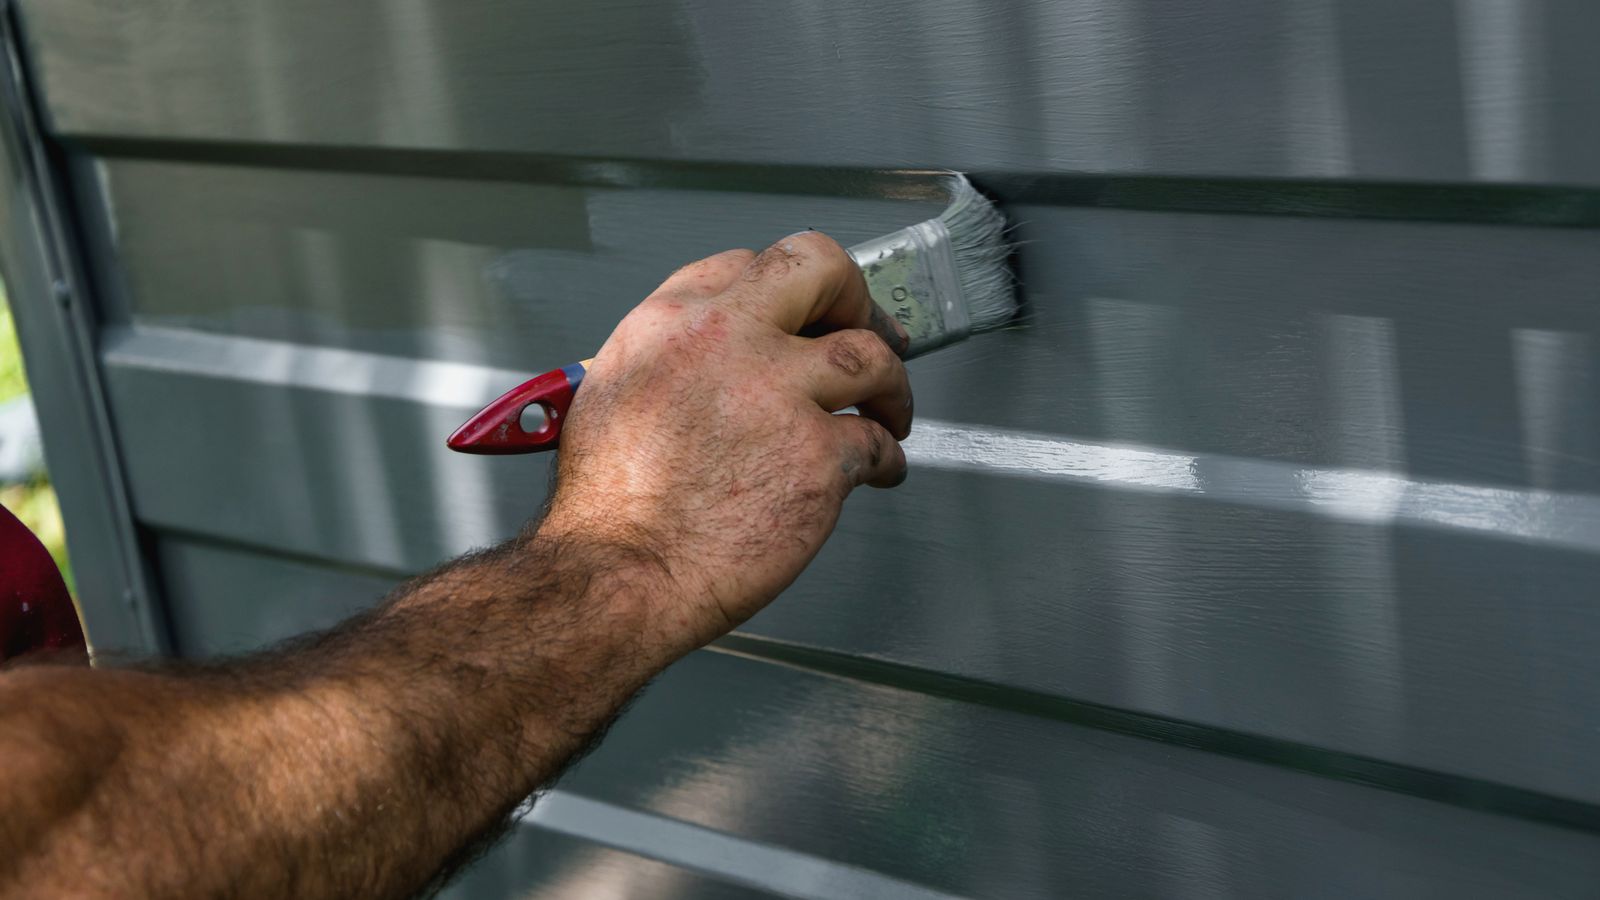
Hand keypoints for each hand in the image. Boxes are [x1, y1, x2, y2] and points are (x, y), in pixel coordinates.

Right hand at [539, 231, 913, 651]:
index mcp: (672, 322)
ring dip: (891, 386)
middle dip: (858, 299)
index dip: (790, 292)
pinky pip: (878, 444)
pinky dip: (888, 459)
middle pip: (821, 269)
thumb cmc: (608, 507)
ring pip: (871, 357)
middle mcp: (728, 341)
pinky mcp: (817, 457)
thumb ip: (670, 361)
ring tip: (890, 412)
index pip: (747, 263)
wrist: (619, 574)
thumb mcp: (611, 395)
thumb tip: (710, 365)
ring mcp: (778, 395)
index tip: (809, 314)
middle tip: (872, 332)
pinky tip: (881, 471)